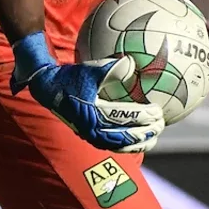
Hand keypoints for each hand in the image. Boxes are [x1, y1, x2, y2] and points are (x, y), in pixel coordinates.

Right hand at [12, 33, 164, 152]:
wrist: (48, 88)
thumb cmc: (71, 76)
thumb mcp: (90, 70)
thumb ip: (111, 68)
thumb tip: (133, 62)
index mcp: (92, 113)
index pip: (123, 117)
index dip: (143, 116)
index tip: (158, 111)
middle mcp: (90, 128)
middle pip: (123, 136)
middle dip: (145, 132)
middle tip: (161, 125)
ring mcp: (88, 134)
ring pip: (118, 145)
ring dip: (137, 143)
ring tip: (154, 138)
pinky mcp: (87, 136)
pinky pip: (110, 145)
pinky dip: (125, 146)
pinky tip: (138, 142)